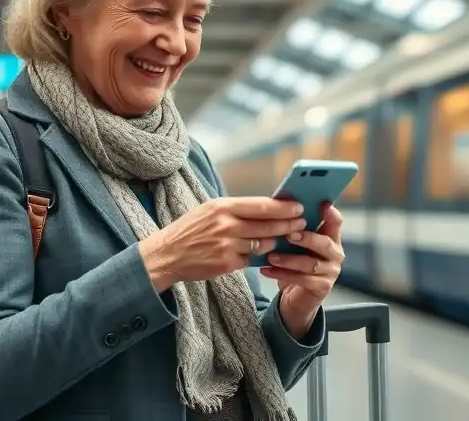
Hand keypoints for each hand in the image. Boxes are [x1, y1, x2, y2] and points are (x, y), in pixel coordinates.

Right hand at [138, 197, 306, 291]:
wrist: (166, 254)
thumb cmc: (189, 230)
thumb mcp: (209, 211)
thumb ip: (235, 210)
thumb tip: (265, 208)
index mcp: (222, 207)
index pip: (261, 205)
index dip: (283, 207)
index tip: (298, 206)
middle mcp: (225, 224)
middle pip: (267, 224)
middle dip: (288, 224)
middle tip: (302, 223)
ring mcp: (226, 245)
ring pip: (262, 243)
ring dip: (275, 242)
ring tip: (285, 239)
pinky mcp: (226, 263)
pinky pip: (251, 259)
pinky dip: (258, 256)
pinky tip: (265, 254)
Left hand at [260, 203, 343, 338]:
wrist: (297, 296)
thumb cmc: (296, 264)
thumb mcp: (296, 245)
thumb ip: (294, 229)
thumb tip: (278, 207)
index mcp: (331, 238)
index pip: (336, 222)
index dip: (330, 214)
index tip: (322, 204)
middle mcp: (335, 254)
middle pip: (325, 243)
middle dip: (306, 238)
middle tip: (288, 235)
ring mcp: (331, 272)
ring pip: (311, 264)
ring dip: (289, 260)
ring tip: (271, 256)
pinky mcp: (322, 287)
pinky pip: (302, 280)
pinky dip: (282, 274)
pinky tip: (266, 270)